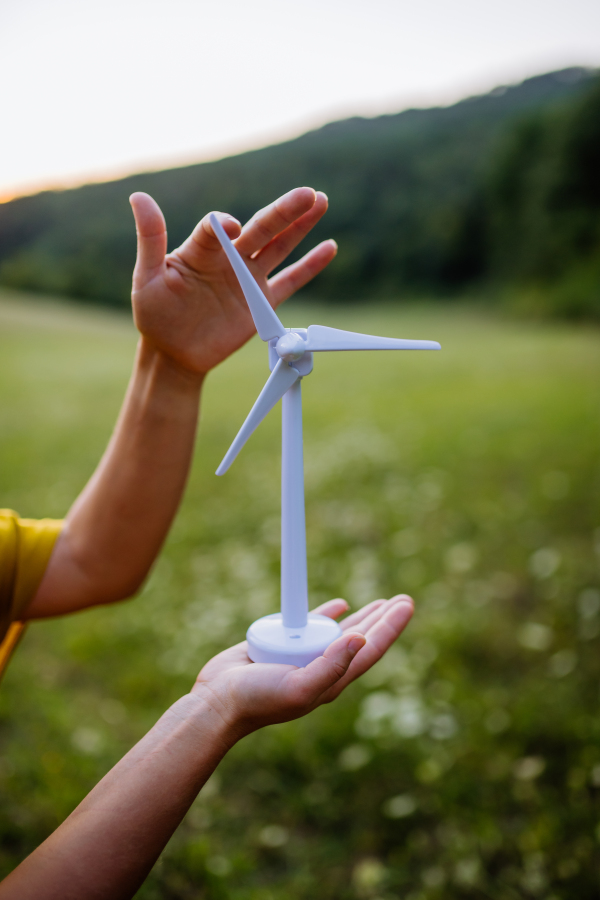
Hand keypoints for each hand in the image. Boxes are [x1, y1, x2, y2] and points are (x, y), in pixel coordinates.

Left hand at [129, 188, 336, 375]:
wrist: (173, 353)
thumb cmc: (155, 314)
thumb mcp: (148, 277)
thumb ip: (150, 238)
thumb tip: (139, 197)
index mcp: (202, 249)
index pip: (217, 228)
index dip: (223, 225)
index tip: (230, 227)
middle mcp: (229, 258)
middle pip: (261, 228)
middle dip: (284, 210)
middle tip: (307, 194)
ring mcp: (248, 279)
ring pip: (280, 247)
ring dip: (301, 226)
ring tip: (321, 201)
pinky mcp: (261, 304)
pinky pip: (290, 281)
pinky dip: (310, 266)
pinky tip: (329, 247)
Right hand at [191, 595, 413, 735]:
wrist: (217, 703)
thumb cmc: (257, 700)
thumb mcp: (298, 688)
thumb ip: (330, 666)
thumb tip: (360, 639)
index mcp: (331, 679)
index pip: (369, 649)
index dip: (390, 627)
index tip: (406, 605)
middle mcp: (322, 667)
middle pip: (361, 637)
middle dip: (383, 619)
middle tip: (403, 600)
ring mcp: (302, 655)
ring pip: (339, 629)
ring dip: (361, 615)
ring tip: (381, 601)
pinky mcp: (282, 644)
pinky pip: (310, 623)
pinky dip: (328, 613)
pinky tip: (341, 604)